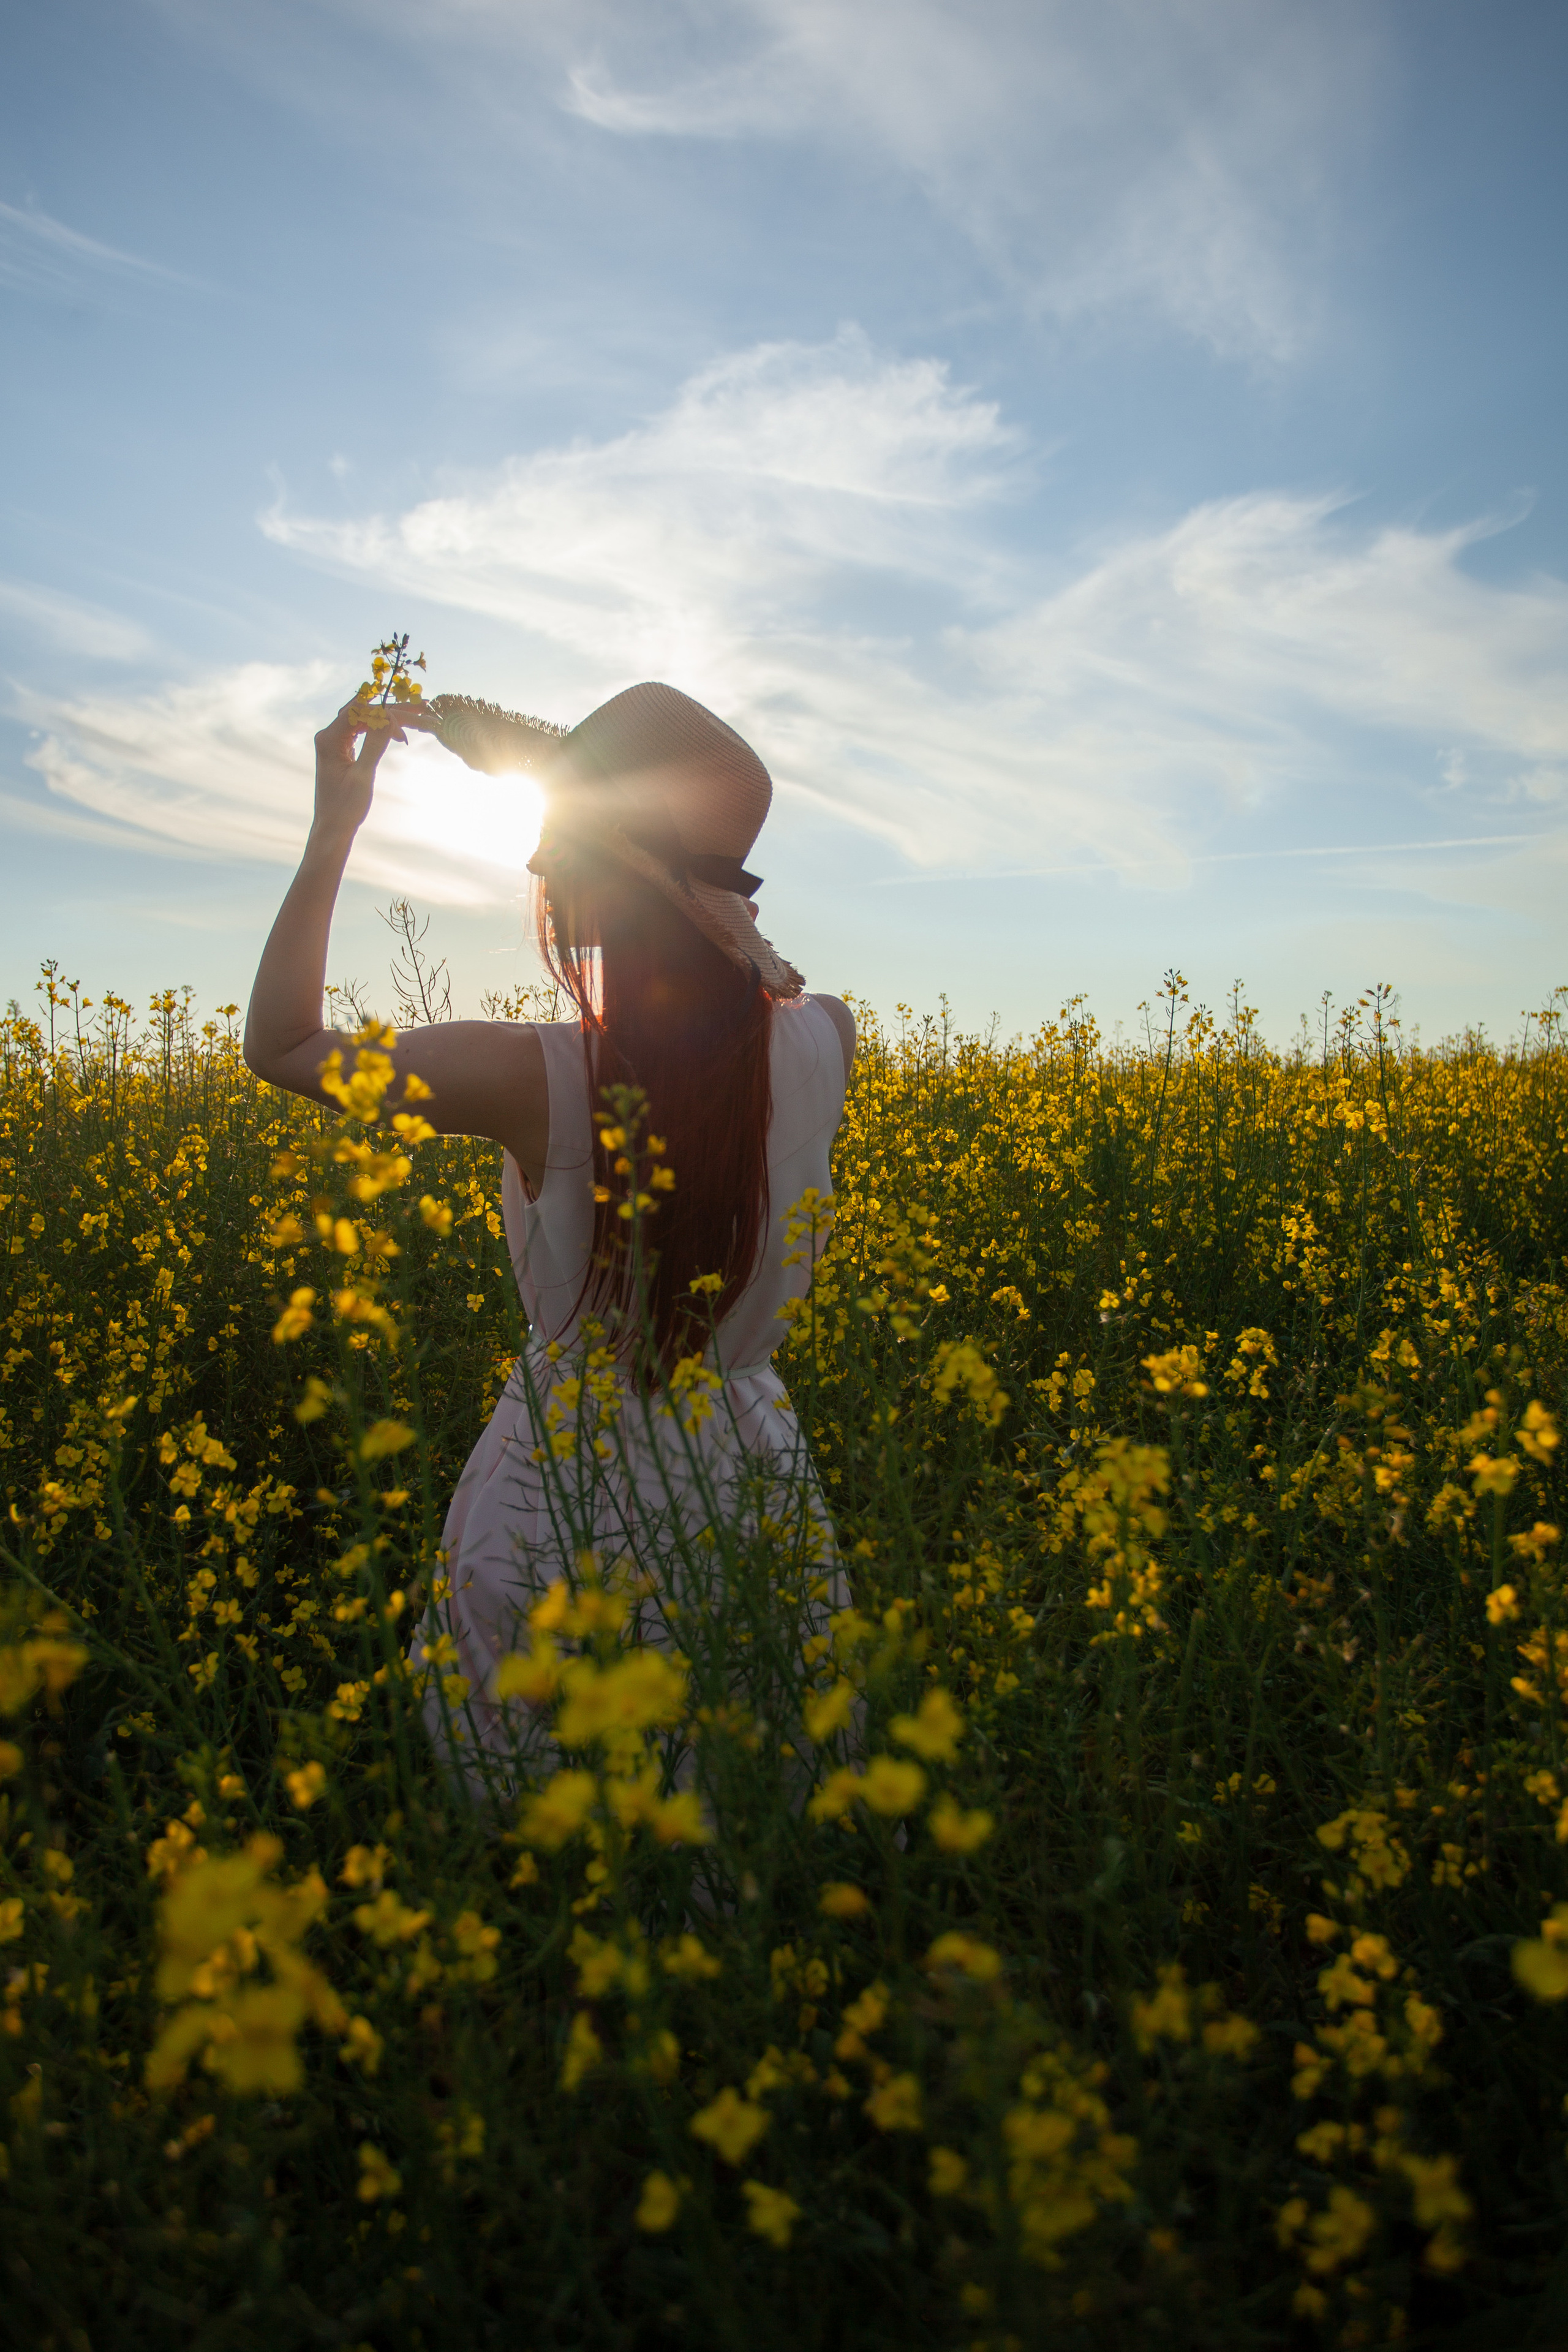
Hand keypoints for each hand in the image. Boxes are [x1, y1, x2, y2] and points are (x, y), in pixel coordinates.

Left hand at [312, 699, 405, 839]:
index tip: (405, 727)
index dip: (384, 713)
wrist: (332, 827)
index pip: (358, 711)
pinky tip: (397, 732)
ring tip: (416, 715)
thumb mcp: (363, 776)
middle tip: (421, 706)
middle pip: (363, 711)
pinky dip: (380, 729)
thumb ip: (374, 744)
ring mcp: (335, 741)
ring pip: (365, 719)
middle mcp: (329, 736)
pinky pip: (363, 730)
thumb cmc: (344, 808)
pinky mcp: (342, 749)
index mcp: (329, 740)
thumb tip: (389, 717)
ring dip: (389, 717)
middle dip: (392, 709)